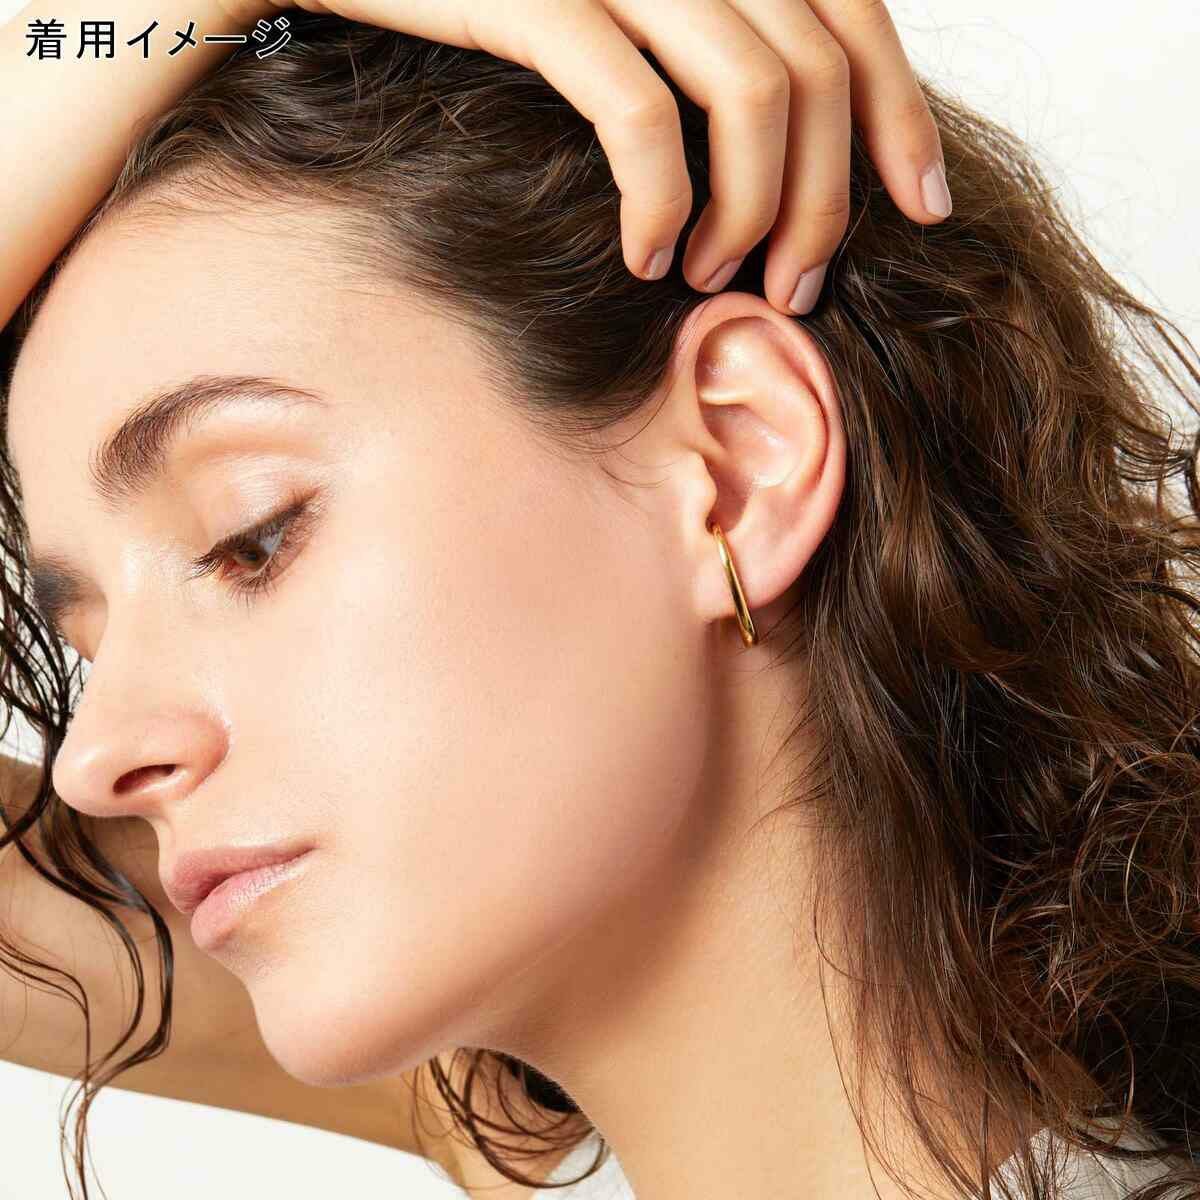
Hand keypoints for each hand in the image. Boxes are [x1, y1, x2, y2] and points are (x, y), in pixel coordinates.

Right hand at [244, 1, 949, 315]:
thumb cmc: (473, 0)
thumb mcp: (609, 15)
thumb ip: (696, 46)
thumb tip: (780, 145)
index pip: (854, 13)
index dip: (903, 116)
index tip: (920, 206)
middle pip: (821, 68)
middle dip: (828, 200)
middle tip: (796, 288)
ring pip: (756, 93)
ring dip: (755, 212)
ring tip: (721, 285)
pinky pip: (643, 117)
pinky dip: (663, 202)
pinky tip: (648, 260)